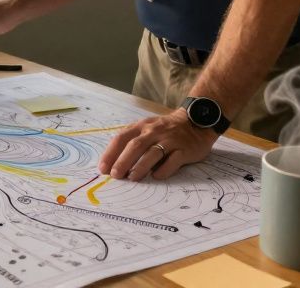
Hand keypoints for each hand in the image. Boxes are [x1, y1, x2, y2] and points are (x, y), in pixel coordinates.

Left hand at [98, 109, 217, 180]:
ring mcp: (170, 140)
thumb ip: (132, 142)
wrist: (196, 122)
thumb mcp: (147, 128)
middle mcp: (154, 131)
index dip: (111, 153)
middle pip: (135, 145)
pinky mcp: (184, 149)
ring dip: (141, 166)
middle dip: (123, 161)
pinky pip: (173, 160)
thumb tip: (113, 164)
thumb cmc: (165, 130)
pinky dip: (164, 169)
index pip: (122, 138)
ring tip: (132, 178)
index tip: (103, 168)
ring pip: (153, 153)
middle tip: (115, 175)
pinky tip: (156, 176)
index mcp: (142, 126)